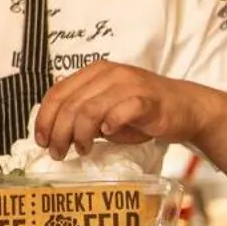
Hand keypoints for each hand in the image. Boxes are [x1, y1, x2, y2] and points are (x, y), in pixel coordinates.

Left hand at [34, 61, 215, 158]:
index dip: (44, 118)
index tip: (40, 140)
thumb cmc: (141, 111)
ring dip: (80, 134)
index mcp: (94, 72)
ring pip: (89, 109)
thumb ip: (81, 113)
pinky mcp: (148, 100)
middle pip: (70, 104)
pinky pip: (120, 112)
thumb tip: (53, 133)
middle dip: (59, 132)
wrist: (186, 107)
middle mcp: (109, 73)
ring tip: (82, 149)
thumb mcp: (105, 108)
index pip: (57, 93)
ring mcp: (129, 84)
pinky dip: (109, 126)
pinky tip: (108, 136)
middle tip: (58, 153)